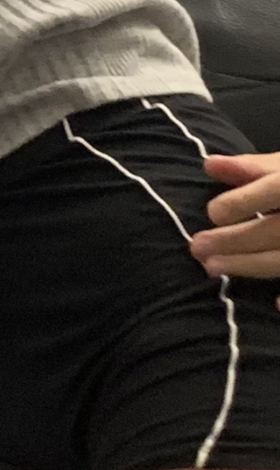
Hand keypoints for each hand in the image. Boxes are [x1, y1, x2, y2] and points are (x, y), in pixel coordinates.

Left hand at [191, 153, 279, 279]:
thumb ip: (253, 168)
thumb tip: (209, 165)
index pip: (278, 188)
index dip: (246, 201)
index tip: (213, 212)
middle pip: (278, 230)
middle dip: (237, 239)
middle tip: (197, 247)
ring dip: (251, 265)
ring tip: (213, 267)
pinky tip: (277, 305)